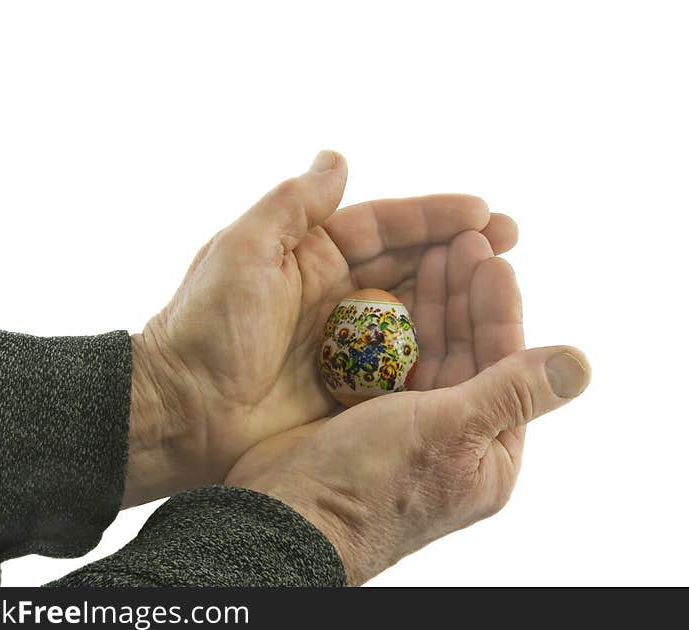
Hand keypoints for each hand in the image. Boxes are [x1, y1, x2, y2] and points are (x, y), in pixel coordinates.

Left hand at [125, 151, 517, 505]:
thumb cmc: (205, 327)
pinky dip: (439, 354)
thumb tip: (338, 157)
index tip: (483, 213)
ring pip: (415, 313)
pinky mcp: (351, 386)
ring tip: (502, 288)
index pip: (385, 227)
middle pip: (409, 266)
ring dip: (457, 300)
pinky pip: (405, 364)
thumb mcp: (243, 251)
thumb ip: (294, 203)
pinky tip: (475, 348)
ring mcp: (347, 342)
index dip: (434, 216)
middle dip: (459, 252)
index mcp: (312, 254)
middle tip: (508, 244)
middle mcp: (336, 293)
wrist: (180, 413)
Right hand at [225, 249, 588, 583]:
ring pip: (431, 351)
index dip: (500, 309)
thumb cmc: (374, 484)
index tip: (494, 257)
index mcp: (488, 451)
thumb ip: (515, 390)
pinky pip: (393, 360)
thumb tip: (583, 364)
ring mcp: (411, 425)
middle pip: (470, 352)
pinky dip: (397, 324)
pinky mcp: (369, 416)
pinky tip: (395, 285)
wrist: (286, 519)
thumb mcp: (453, 431)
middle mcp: (455, 436)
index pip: (507, 365)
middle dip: (467, 295)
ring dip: (435, 302)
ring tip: (436, 248)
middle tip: (464, 238)